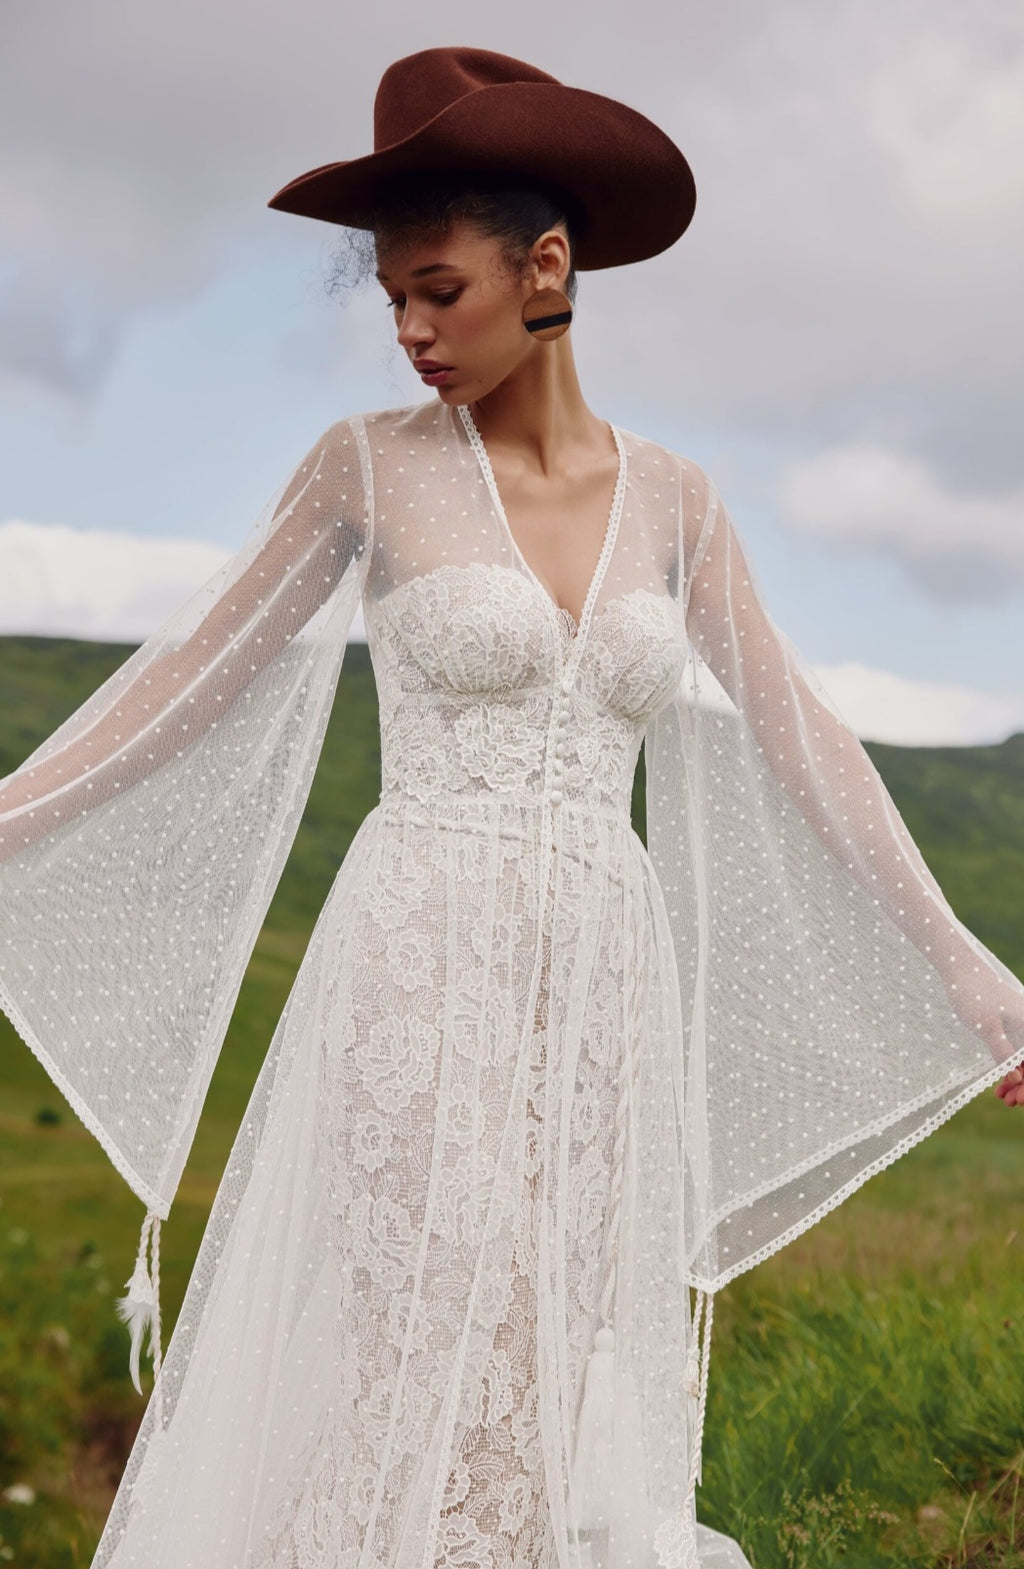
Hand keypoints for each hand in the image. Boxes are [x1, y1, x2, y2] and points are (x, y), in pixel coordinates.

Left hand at [939, 960, 1023, 1102]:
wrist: (960, 968)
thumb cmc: (973, 994)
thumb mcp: (987, 1028)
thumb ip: (1004, 1054)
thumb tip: (1017, 1079)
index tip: (1017, 1101)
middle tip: (1007, 1102)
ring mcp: (1022, 1025)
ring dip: (1018, 1079)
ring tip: (1001, 1096)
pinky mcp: (1011, 1024)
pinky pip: (1017, 1050)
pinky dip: (1011, 1067)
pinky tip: (999, 1083)